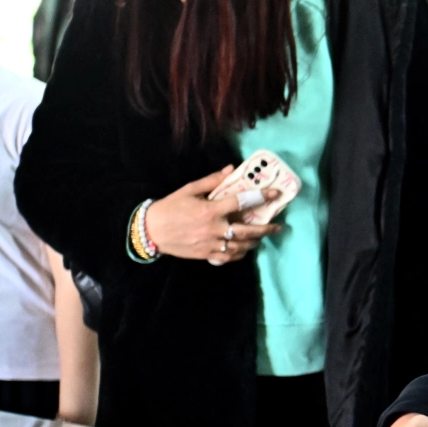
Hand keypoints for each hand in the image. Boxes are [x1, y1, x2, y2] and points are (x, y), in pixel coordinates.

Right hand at [144, 166, 279, 263]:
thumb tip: (231, 169)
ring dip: (255, 242)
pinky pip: (229, 257)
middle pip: (248, 231)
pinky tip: (245, 248)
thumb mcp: (189, 189)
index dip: (261, 197)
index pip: (242, 202)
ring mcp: (211, 244)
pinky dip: (240, 253)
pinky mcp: (206, 255)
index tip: (275, 194)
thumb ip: (212, 180)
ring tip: (262, 236)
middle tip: (278, 226)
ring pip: (241, 246)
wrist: (150, 230)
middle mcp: (214, 228)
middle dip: (266, 229)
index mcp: (211, 210)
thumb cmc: (170, 207)